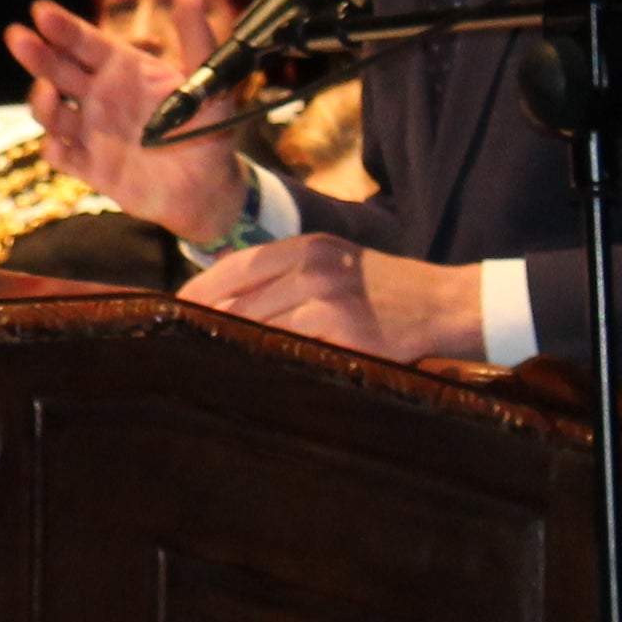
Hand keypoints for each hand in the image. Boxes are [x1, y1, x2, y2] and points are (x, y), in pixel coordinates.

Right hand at [4, 2, 250, 244]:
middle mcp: (100, 96)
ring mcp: (91, 131)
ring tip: (49, 94)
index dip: (63, 27)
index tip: (41, 10)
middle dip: (36, 53)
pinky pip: (60, 154)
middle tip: (18, 37)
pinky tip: (58, 142)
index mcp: (123, 69)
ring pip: (51, 111)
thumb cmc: (210, 129)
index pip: (85, 42)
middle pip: (58, 70)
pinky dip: (53, 147)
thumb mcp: (208, 80)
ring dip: (42, 102)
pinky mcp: (89, 166)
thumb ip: (197, 38)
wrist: (208, 187)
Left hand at [178, 235, 488, 364]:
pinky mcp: (343, 332)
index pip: (234, 266)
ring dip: (231, 346)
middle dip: (207, 323)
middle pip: (237, 299)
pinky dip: (269, 361)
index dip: (199, 292)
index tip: (174, 312)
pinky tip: (253, 375)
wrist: (447, 304)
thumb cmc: (387, 290)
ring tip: (206, 365)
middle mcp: (312, 266)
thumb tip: (226, 304)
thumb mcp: (336, 265)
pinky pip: (289, 348)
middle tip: (179, 347)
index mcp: (307, 247)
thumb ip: (286, 277)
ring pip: (257, 325)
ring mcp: (327, 298)